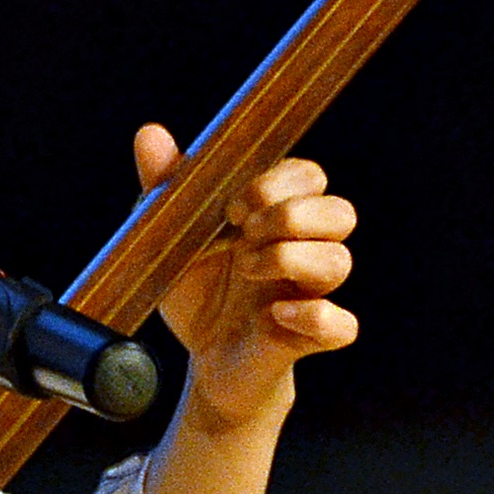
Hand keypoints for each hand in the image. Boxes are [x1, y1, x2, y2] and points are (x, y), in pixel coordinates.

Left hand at [137, 124, 360, 429]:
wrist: (201, 360)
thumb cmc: (196, 292)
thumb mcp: (170, 239)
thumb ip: (164, 188)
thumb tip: (150, 133)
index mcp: (278, 216)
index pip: (309, 176)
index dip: (276, 182)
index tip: (232, 206)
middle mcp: (306, 248)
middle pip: (341, 211)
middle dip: (290, 215)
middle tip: (242, 233)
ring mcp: (312, 293)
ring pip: (341, 261)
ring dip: (290, 259)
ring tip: (246, 270)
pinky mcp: (311, 338)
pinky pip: (344, 325)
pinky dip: (314, 316)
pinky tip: (274, 315)